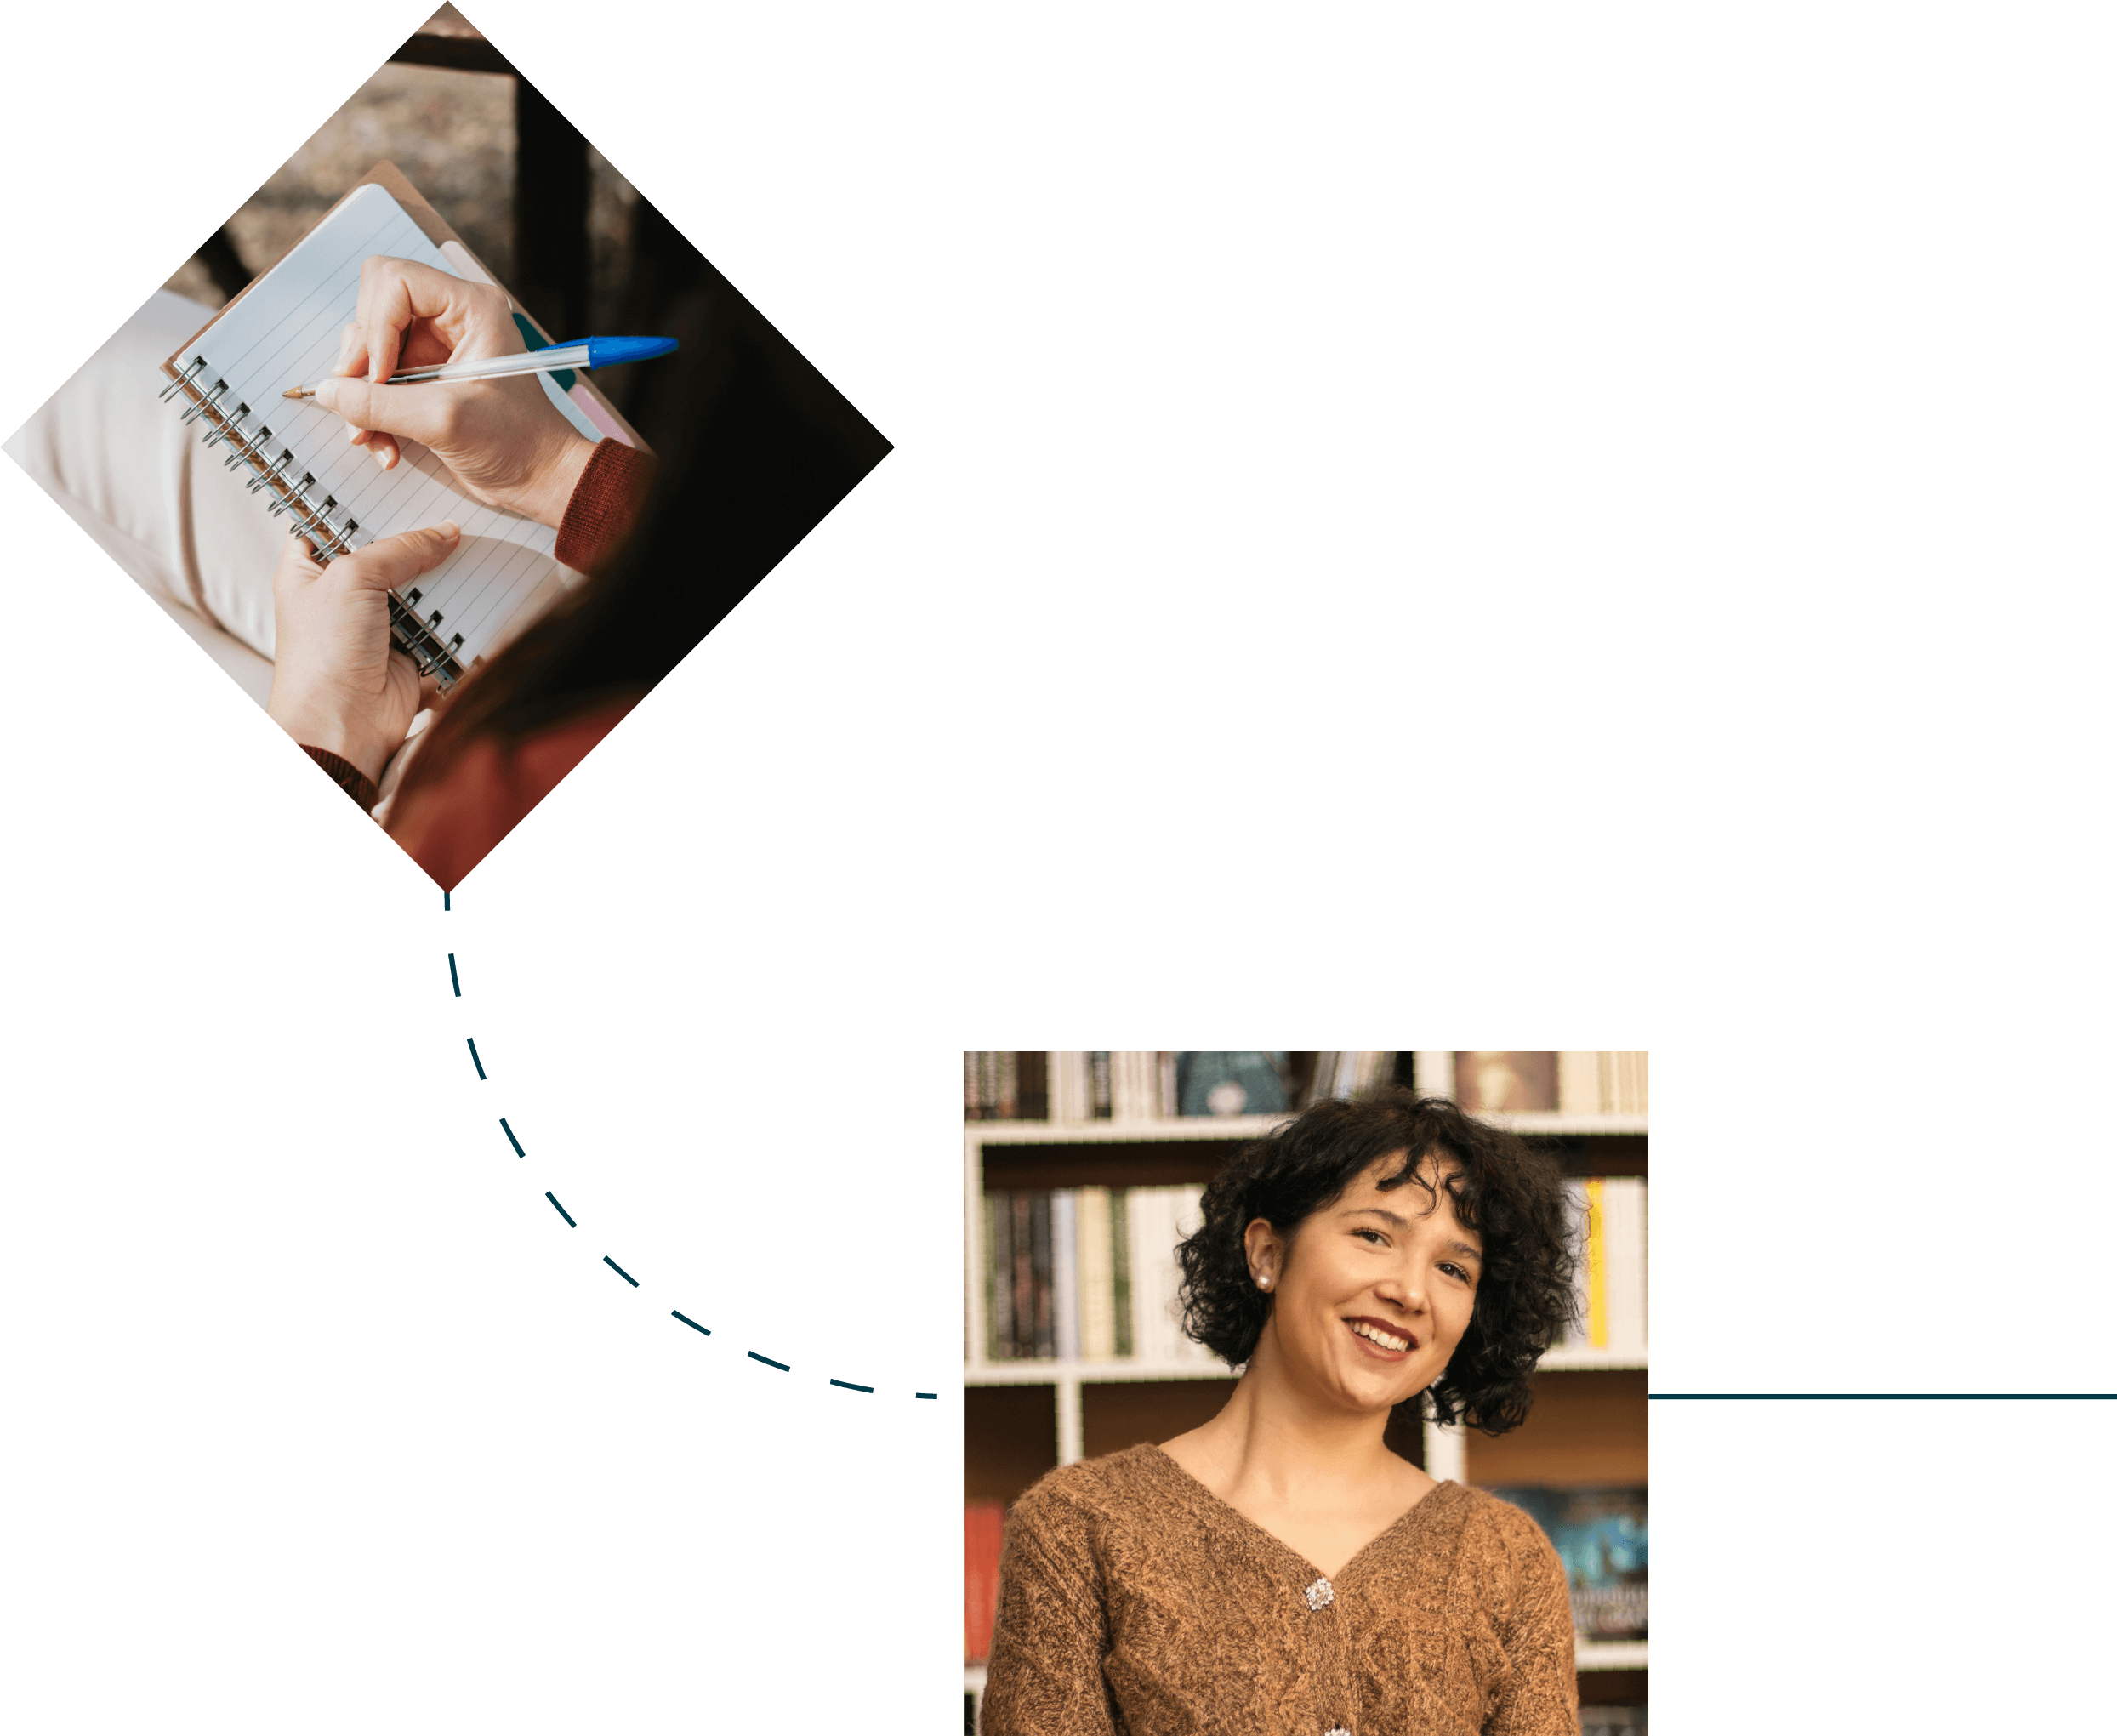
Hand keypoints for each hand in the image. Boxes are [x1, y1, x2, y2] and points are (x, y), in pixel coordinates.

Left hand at [265, 522, 463, 788]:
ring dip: (442, 573)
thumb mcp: (353, 577)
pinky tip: (480, 585)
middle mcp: (342, 593)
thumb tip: (445, 533)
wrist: (343, 726)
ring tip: (472, 543)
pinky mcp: (410, 650)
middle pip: (386, 551)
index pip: (332, 520)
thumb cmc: (323, 653)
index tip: (394, 476)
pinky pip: (441, 621)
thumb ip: (400, 549)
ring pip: (418, 585)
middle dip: (416, 536)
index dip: (360, 500)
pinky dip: (459, 611)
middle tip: (447, 506)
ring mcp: (378, 622)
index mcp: (309, 569)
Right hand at [311, 255, 594, 530]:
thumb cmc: (518, 444)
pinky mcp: (424, 379)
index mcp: (470, 308)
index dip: (376, 325)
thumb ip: (380, 404)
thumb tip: (329, 392)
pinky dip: (371, 414)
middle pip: (373, 309)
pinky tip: (386, 446)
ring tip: (373, 436)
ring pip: (367, 350)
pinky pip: (375, 383)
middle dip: (360, 360)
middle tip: (362, 401)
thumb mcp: (445, 421)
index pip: (395, 280)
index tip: (378, 376)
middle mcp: (450, 319)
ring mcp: (435, 349)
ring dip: (362, 397)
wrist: (538, 479)